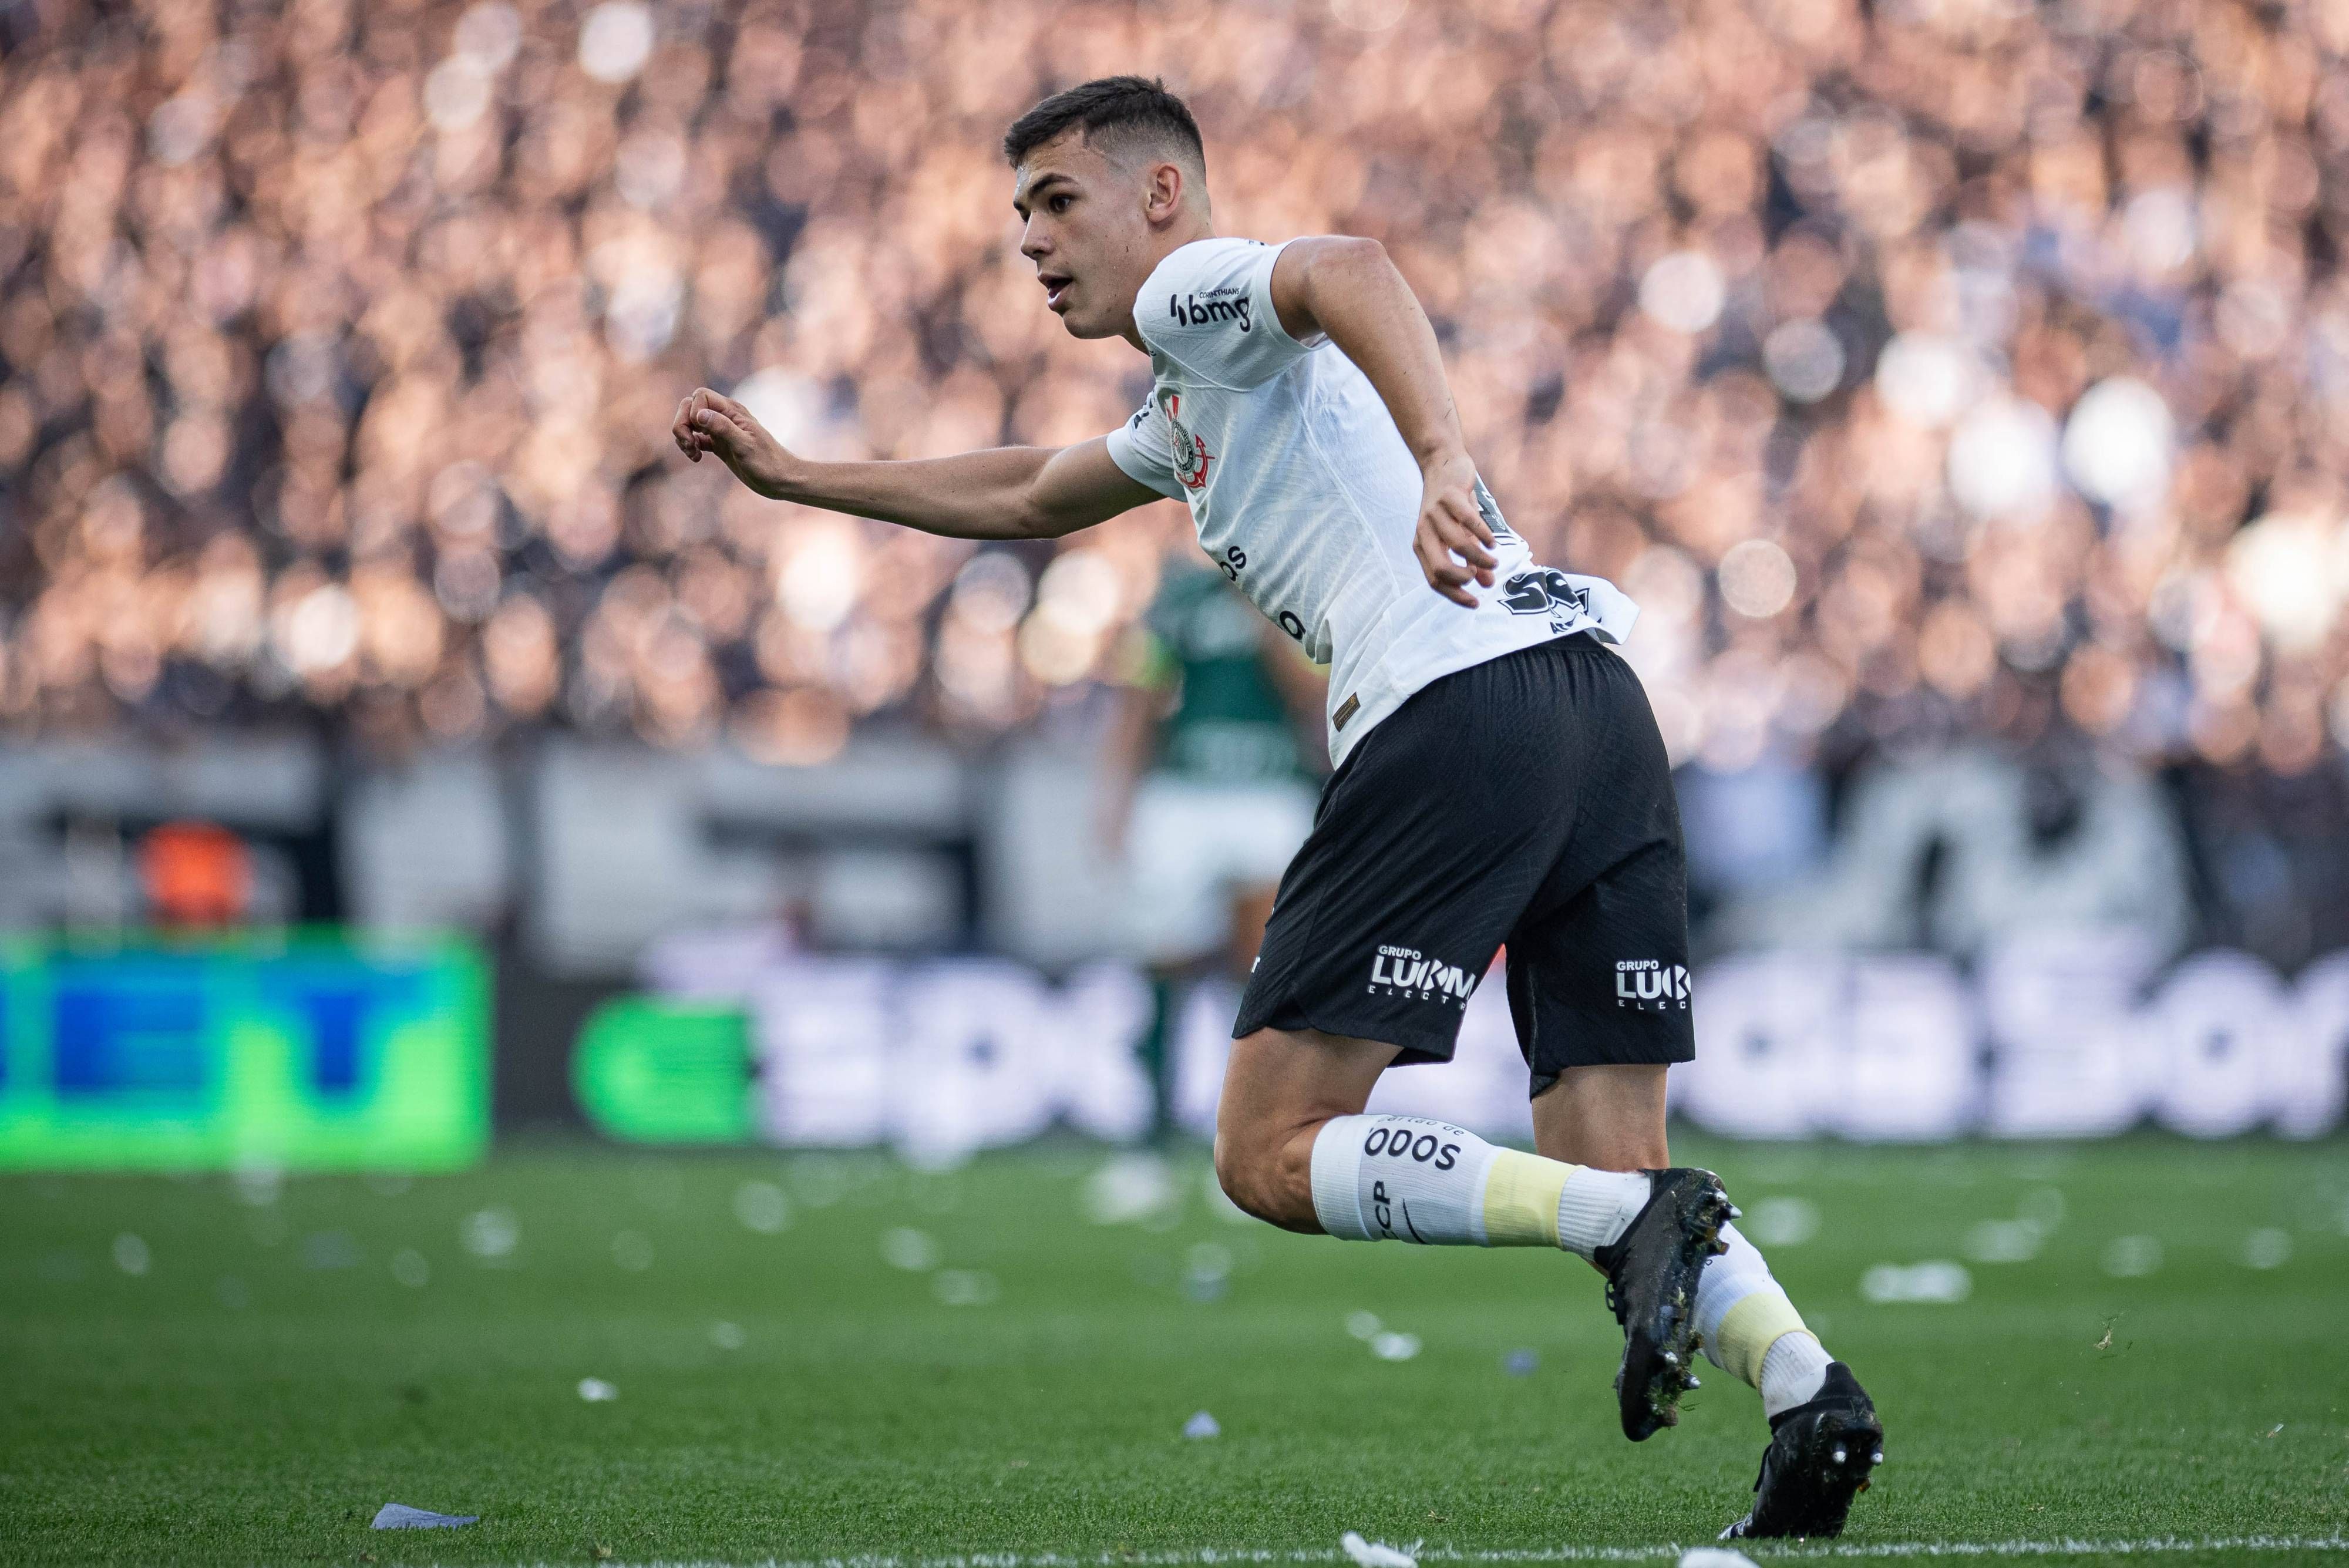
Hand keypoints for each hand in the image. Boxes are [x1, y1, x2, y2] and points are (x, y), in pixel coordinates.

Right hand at [671, 387, 795, 497]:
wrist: (782, 480)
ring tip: (693, 453)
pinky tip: (697, 458)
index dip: (693, 411)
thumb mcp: (745, 446)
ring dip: (684, 436)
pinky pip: (696, 438)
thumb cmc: (768, 463)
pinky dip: (691, 446)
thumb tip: (699, 414)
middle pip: (690, 407)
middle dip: (682, 423)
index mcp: (732, 411)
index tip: (701, 431)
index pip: (700, 396)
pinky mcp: (720, 445)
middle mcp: (725, 417)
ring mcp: (721, 431)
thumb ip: (723, 428)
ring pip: (690, 422)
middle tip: (690, 444)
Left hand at [1411, 450, 1495, 607]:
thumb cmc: (1453, 506)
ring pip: (1458, 545)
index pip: (1434, 580)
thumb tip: (1487, 583)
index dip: (1454, 595)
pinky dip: (1483, 534)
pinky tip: (1493, 542)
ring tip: (1494, 560)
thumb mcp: (1461, 535)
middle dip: (1464, 579)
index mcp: (1422, 545)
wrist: (1443, 464)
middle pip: (1440, 568)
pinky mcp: (1450, 497)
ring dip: (1480, 557)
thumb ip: (1472, 560)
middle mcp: (1424, 532)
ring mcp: (1435, 514)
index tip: (1475, 603)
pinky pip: (1469, 521)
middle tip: (1483, 577)